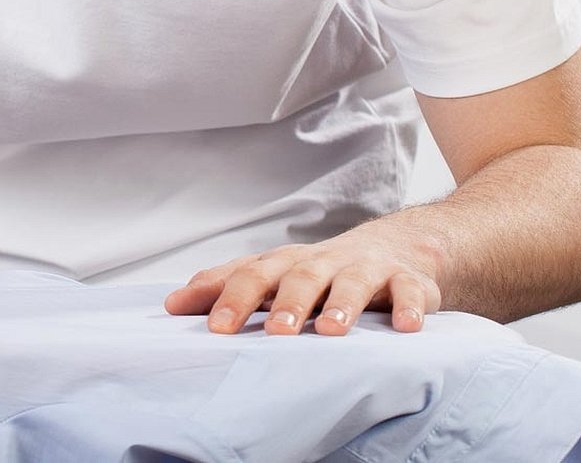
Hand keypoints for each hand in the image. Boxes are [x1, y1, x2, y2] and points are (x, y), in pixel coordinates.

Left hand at [163, 224, 444, 335]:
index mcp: (285, 263)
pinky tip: (405, 327)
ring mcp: (366, 269)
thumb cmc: (320, 270)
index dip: (232, 298)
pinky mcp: (409, 281)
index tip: (213, 328)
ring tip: (331, 330)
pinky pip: (411, 292)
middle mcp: (323, 262)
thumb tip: (170, 305)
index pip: (251, 275)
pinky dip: (409, 307)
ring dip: (342, 304)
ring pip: (352, 282)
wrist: (398, 247)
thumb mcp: (274, 275)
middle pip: (300, 276)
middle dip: (287, 303)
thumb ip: (226, 288)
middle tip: (275, 333)